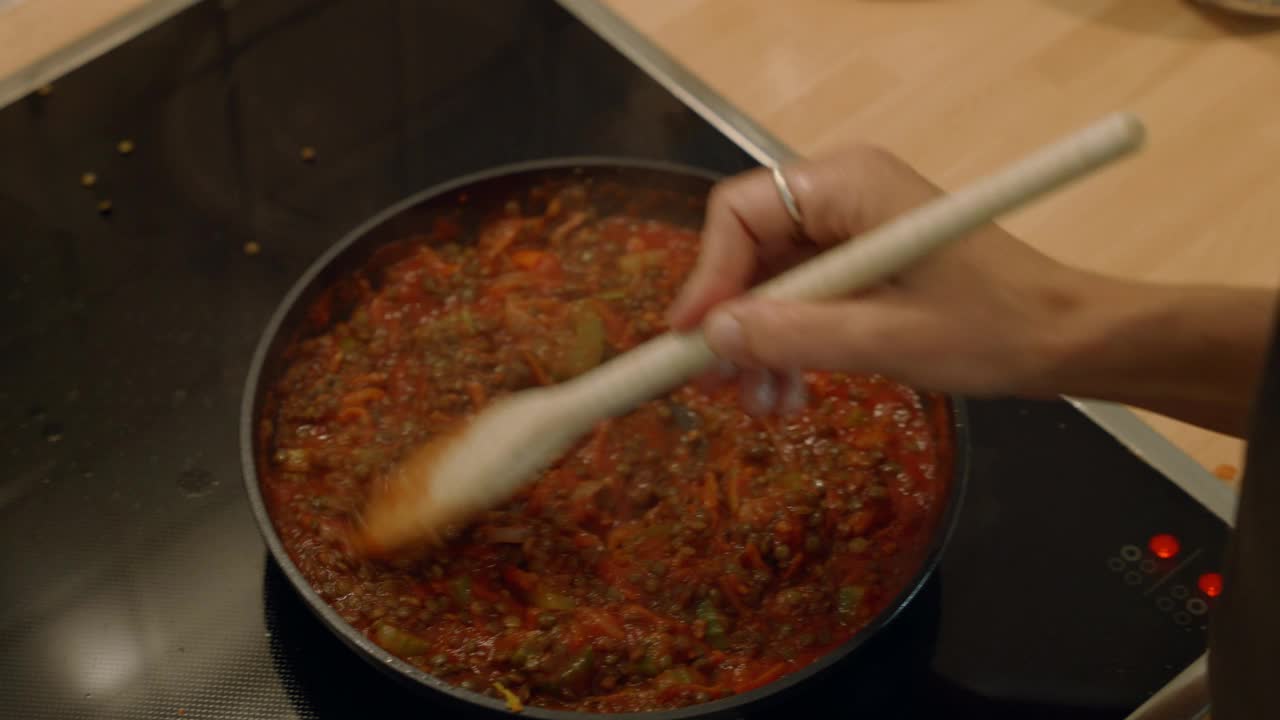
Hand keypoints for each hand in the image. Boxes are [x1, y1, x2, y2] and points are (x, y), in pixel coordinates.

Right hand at [667, 145, 1100, 411]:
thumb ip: (793, 335)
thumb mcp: (885, 339)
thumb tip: (708, 338)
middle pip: (750, 250)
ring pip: (772, 281)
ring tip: (763, 406)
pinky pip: (804, 297)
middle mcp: (842, 193)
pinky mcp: (865, 262)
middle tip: (717, 388)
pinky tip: (788, 394)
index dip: (708, 277)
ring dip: (759, 343)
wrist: (1066, 340)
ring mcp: (853, 228)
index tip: (692, 342)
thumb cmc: (991, 329)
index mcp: (848, 184)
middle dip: (733, 321)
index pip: (741, 212)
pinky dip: (790, 342)